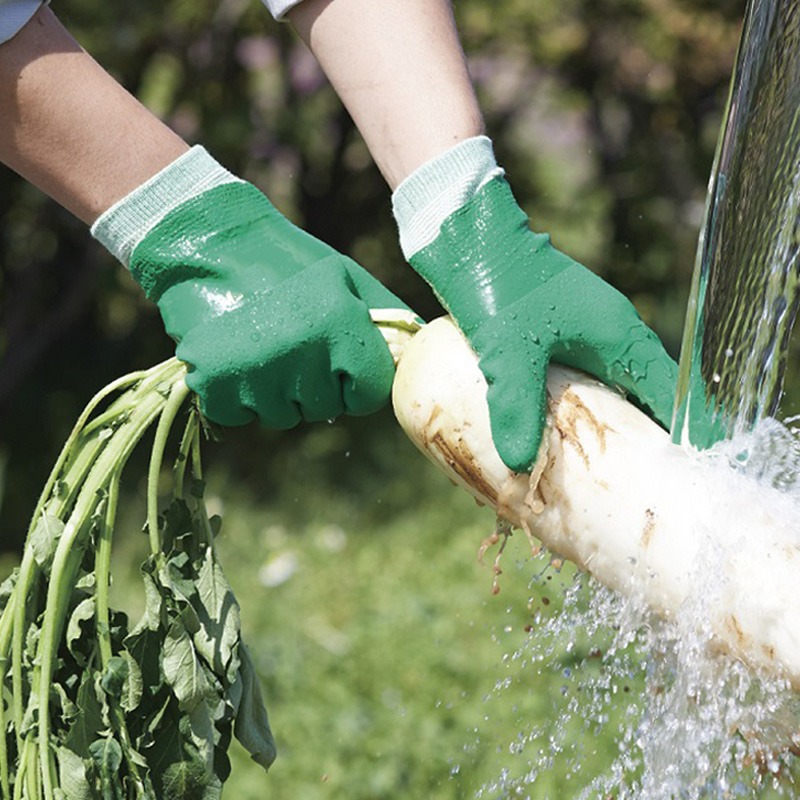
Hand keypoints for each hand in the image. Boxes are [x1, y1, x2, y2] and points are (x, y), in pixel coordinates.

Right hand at [128, 181, 407, 427]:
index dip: (356, 384)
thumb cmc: (288, 262)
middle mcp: (300, 353)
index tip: (340, 363)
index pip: (367, 396)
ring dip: (275, 393)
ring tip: (263, 346)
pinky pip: (238, 416)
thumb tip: (419, 352)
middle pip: (324, 409)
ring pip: (281, 417)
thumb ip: (386, 318)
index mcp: (339, 325)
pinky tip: (235, 358)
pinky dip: (236, 397)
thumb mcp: (346, 279)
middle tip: (294, 346)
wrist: (209, 242)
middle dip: (315, 386)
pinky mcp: (212, 382)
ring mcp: (254, 371)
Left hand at [410, 175, 676, 472]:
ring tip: (604, 462)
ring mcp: (587, 327)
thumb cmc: (499, 287)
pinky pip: (585, 372)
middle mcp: (613, 331)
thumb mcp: (508, 352)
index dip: (677, 433)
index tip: (679, 470)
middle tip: (637, 479)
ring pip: (613, 381)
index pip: (667, 394)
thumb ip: (516, 406)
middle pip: (644, 392)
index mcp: (619, 336)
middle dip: (643, 434)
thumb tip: (519, 463)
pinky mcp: (560, 326)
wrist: (474, 238)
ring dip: (611, 416)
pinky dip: (582, 400)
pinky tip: (561, 425)